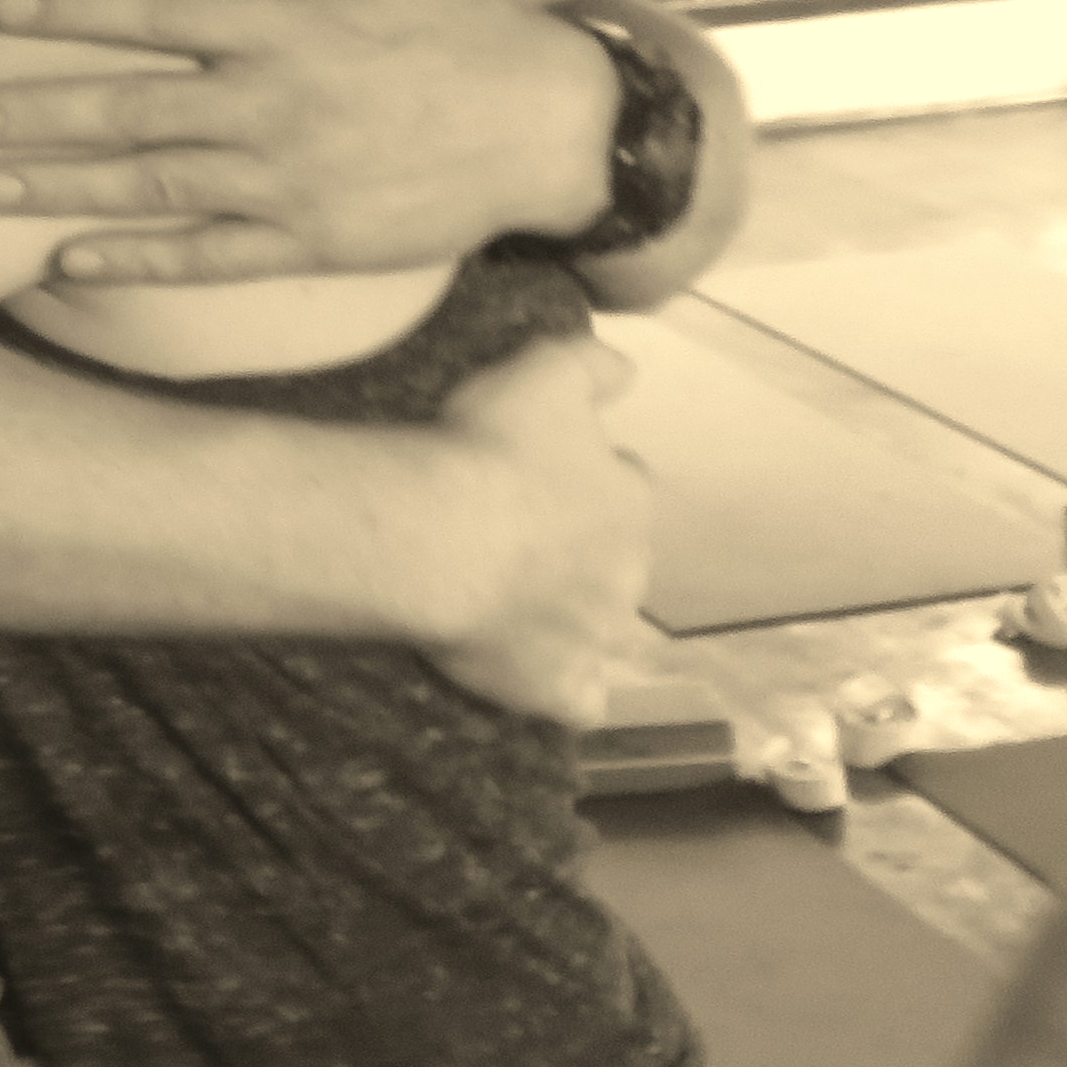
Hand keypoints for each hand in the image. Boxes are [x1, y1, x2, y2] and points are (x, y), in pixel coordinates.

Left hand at [0, 0, 616, 282]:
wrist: (544, 127)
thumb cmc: (460, 21)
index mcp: (280, 23)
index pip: (152, 11)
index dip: (68, 8)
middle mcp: (269, 103)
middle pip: (126, 108)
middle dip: (29, 113)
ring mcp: (285, 180)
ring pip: (149, 186)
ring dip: (57, 191)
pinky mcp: (309, 242)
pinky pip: (206, 257)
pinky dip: (135, 261)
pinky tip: (67, 262)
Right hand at [417, 334, 655, 727]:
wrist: (437, 537)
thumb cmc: (489, 448)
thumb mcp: (546, 370)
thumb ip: (594, 364)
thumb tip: (628, 372)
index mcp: (629, 500)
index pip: (624, 487)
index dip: (581, 479)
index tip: (537, 475)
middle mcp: (628, 573)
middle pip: (614, 562)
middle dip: (579, 553)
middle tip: (514, 539)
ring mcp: (596, 638)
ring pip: (603, 632)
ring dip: (574, 621)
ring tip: (517, 607)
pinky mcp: (559, 690)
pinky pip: (579, 702)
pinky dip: (564, 691)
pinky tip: (534, 676)